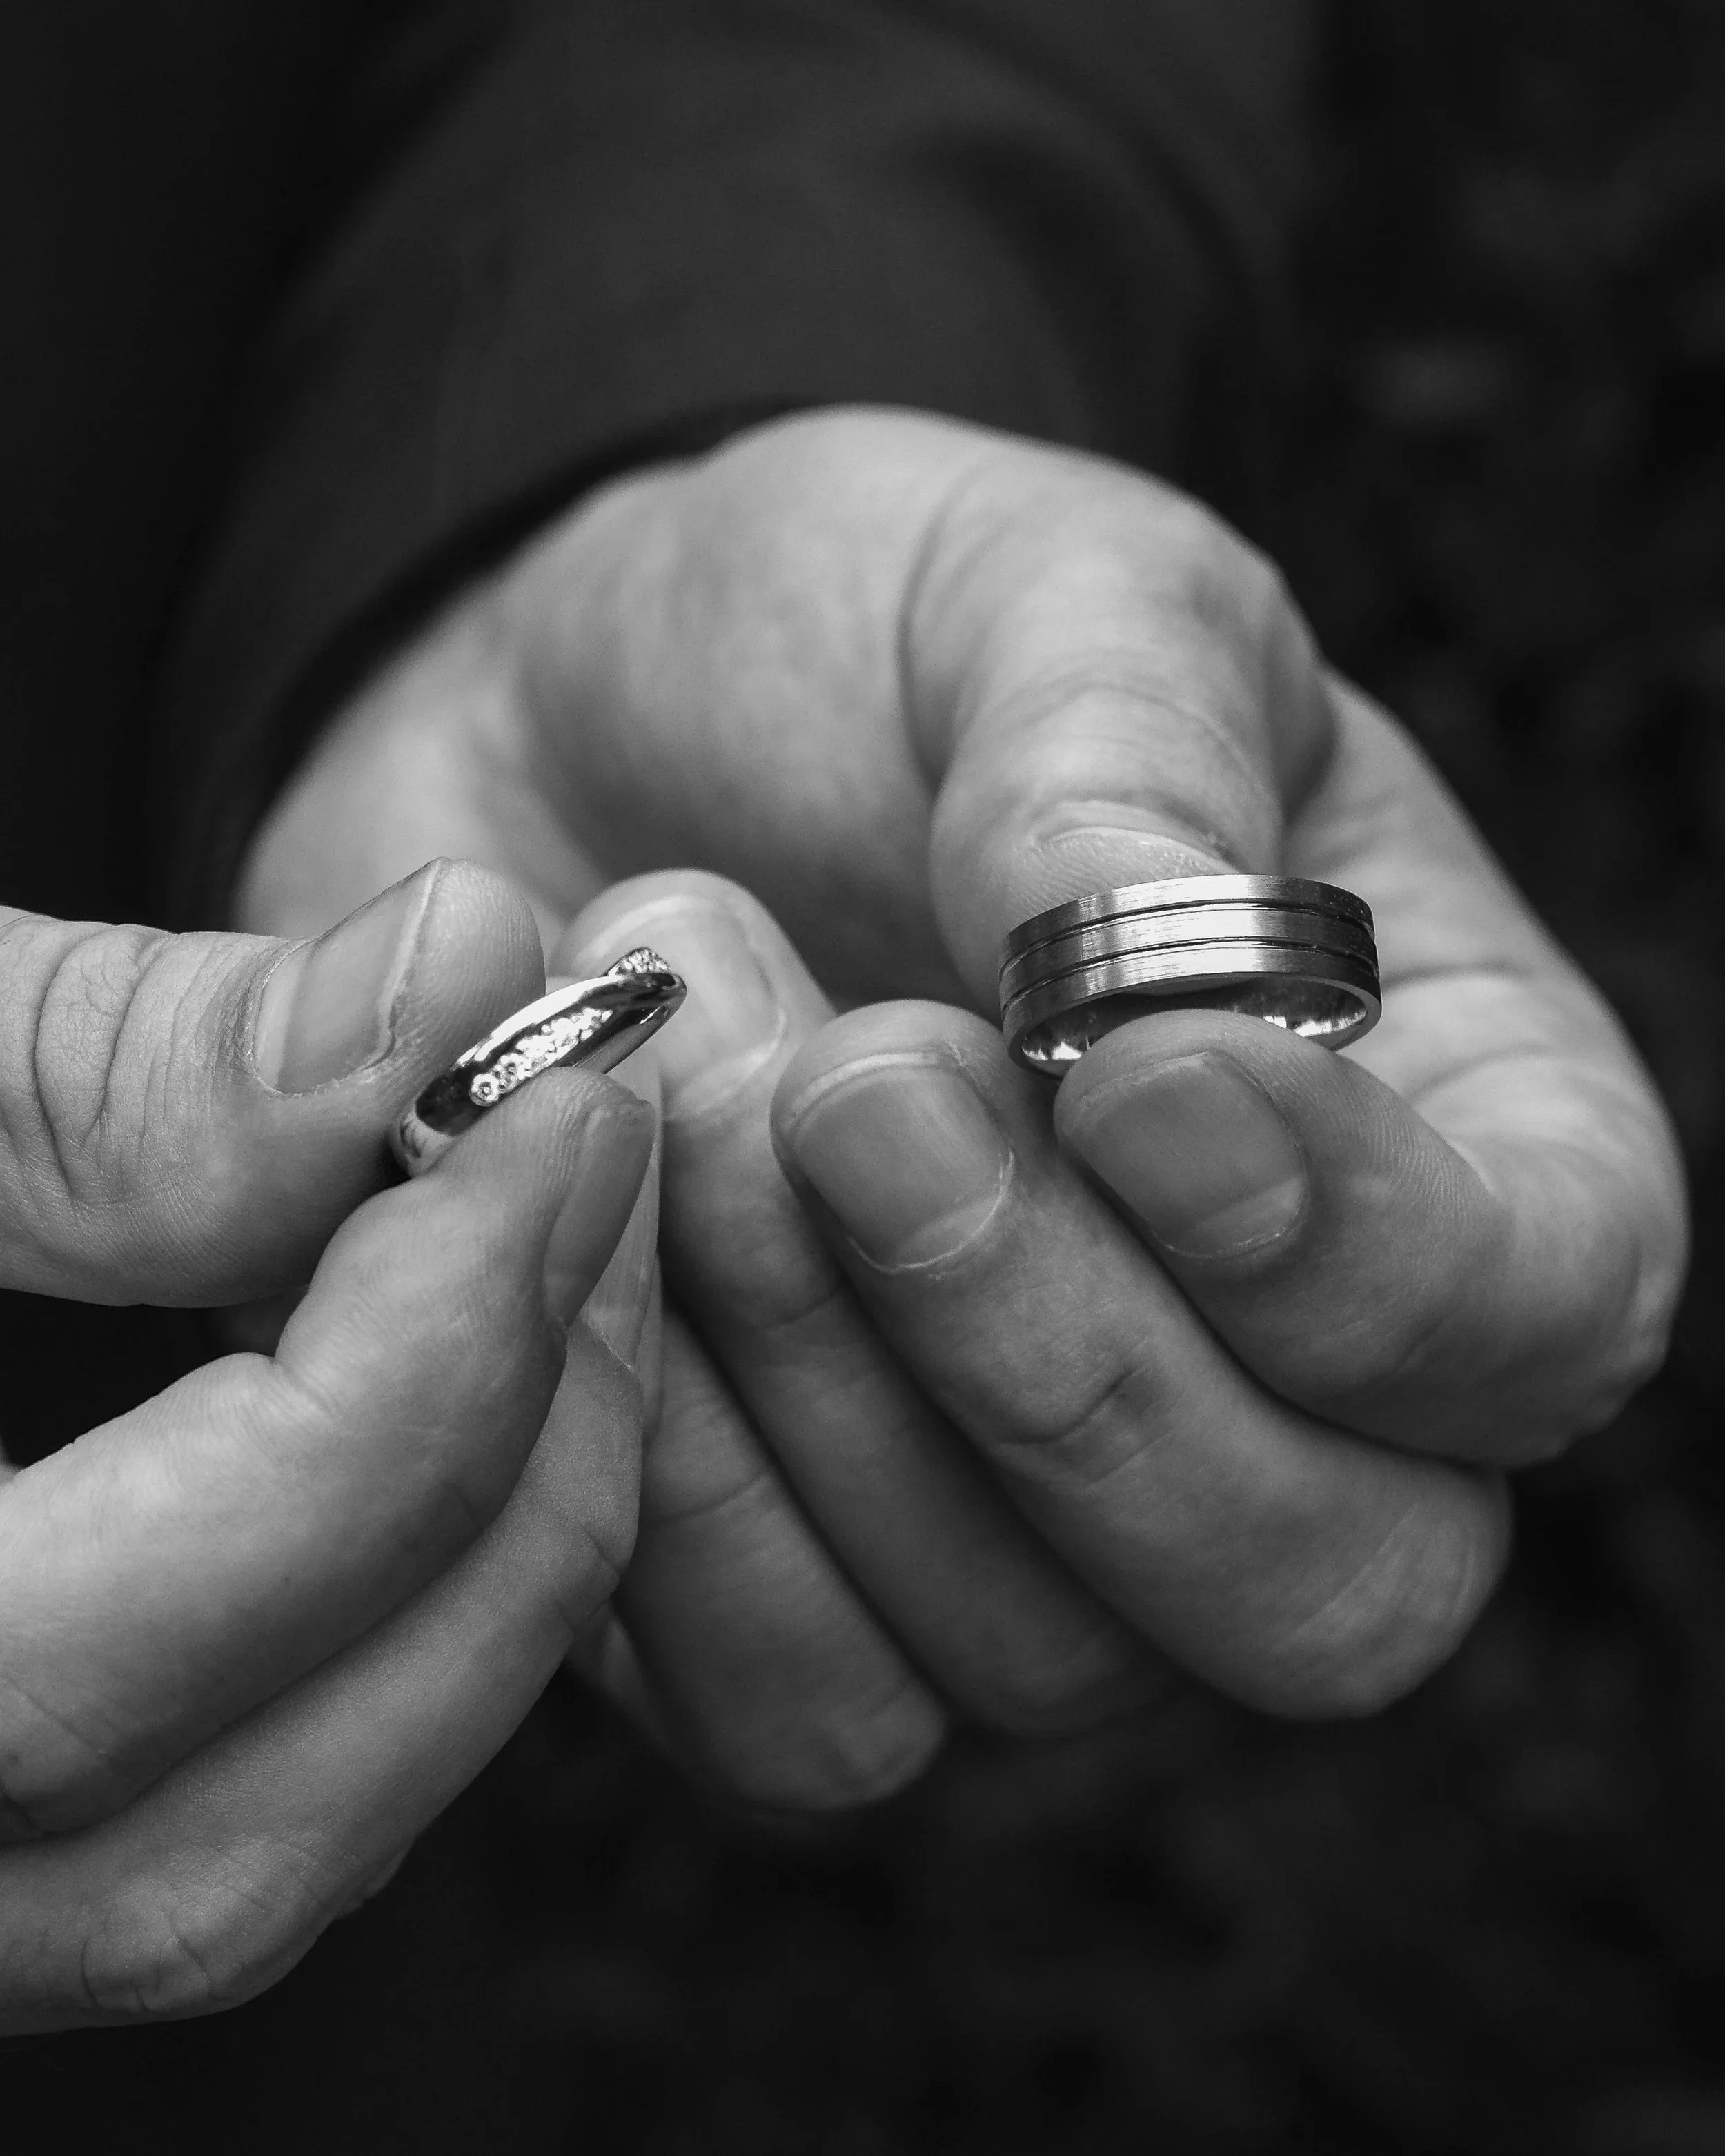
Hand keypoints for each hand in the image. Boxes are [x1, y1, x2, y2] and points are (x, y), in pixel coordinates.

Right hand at [0, 861, 654, 2029]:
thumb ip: (90, 1059)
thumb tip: (458, 973)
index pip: (92, 1659)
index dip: (392, 1378)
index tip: (551, 1106)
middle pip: (223, 1825)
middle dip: (499, 1478)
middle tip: (603, 1167)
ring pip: (246, 1861)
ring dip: (484, 1559)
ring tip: (564, 1254)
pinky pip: (220, 1804)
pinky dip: (393, 1609)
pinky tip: (451, 1381)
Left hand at [240, 410, 1686, 1802]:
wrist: (576, 734)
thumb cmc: (857, 646)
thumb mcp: (1035, 597)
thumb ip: (1133, 762)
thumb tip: (1158, 996)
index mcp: (1438, 1134)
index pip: (1530, 1318)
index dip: (1359, 1255)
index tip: (1130, 1068)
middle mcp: (1281, 1397)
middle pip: (1312, 1592)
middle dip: (1058, 1358)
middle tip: (857, 1080)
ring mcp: (1042, 1538)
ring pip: (1025, 1662)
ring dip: (819, 1371)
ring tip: (678, 1044)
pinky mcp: (799, 1594)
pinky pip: (788, 1699)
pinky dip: (659, 1481)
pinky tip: (573, 1212)